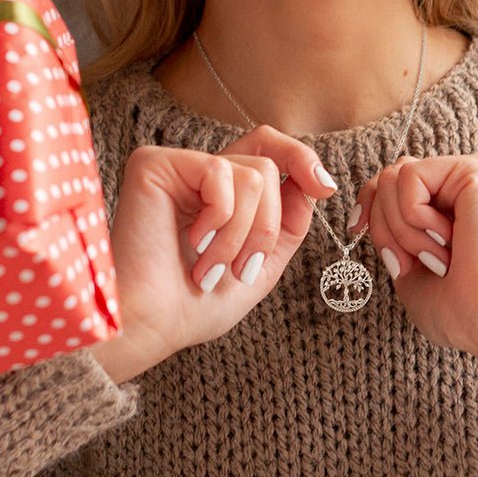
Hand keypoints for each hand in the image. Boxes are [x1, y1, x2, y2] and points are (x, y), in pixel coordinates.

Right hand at [90, 127, 334, 383]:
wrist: (152, 327)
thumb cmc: (193, 306)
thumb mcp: (260, 266)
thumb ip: (288, 224)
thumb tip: (314, 182)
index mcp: (219, 193)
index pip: (268, 149)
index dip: (302, 159)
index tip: (325, 188)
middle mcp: (197, 173)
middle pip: (268, 156)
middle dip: (272, 222)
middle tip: (245, 268)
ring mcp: (175, 165)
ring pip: (254, 174)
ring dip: (244, 235)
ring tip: (211, 268)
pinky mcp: (153, 164)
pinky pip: (221, 173)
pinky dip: (221, 220)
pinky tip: (192, 243)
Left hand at [360, 154, 477, 381]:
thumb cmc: (459, 307)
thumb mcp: (407, 261)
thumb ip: (391, 227)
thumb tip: (368, 207)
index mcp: (452, 203)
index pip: (391, 181)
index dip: (367, 203)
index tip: (356, 229)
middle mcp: (464, 183)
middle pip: (387, 177)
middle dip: (382, 225)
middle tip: (411, 263)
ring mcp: (473, 172)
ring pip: (393, 177)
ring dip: (401, 229)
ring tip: (437, 257)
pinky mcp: (477, 170)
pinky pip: (410, 176)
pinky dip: (414, 218)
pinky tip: (448, 240)